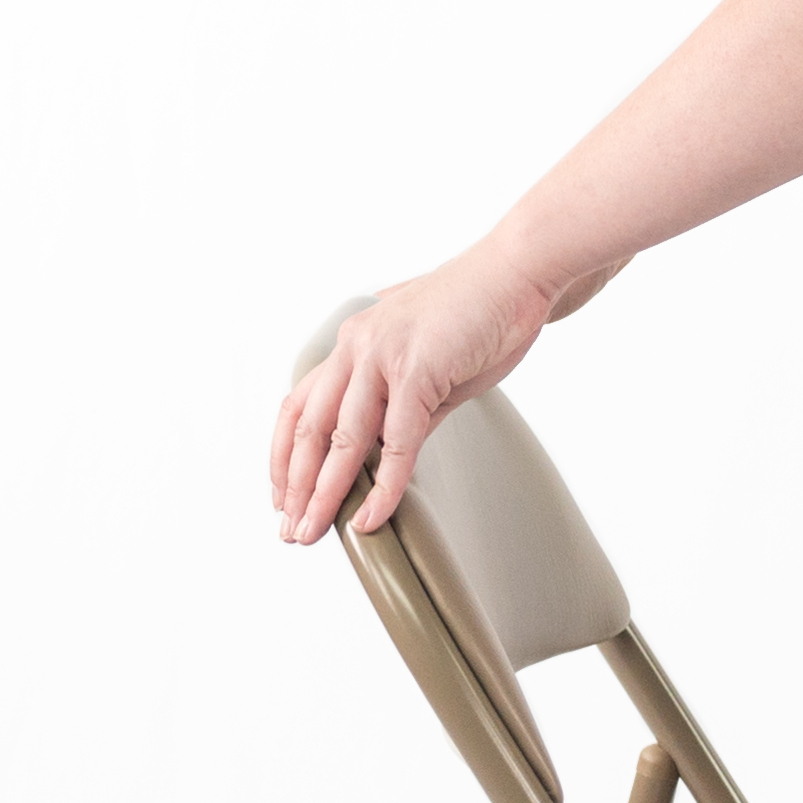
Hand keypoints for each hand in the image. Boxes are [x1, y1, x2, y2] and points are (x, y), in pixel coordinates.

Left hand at [271, 249, 577, 541]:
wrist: (519, 270)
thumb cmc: (481, 312)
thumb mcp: (428, 367)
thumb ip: (403, 410)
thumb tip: (389, 456)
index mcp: (353, 342)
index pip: (300, 405)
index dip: (284, 454)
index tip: (283, 494)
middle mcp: (356, 346)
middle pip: (308, 427)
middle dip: (295, 485)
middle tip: (290, 528)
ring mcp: (383, 356)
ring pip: (341, 439)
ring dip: (324, 492)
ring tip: (314, 531)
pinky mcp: (417, 371)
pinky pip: (395, 442)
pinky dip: (382, 486)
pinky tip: (372, 517)